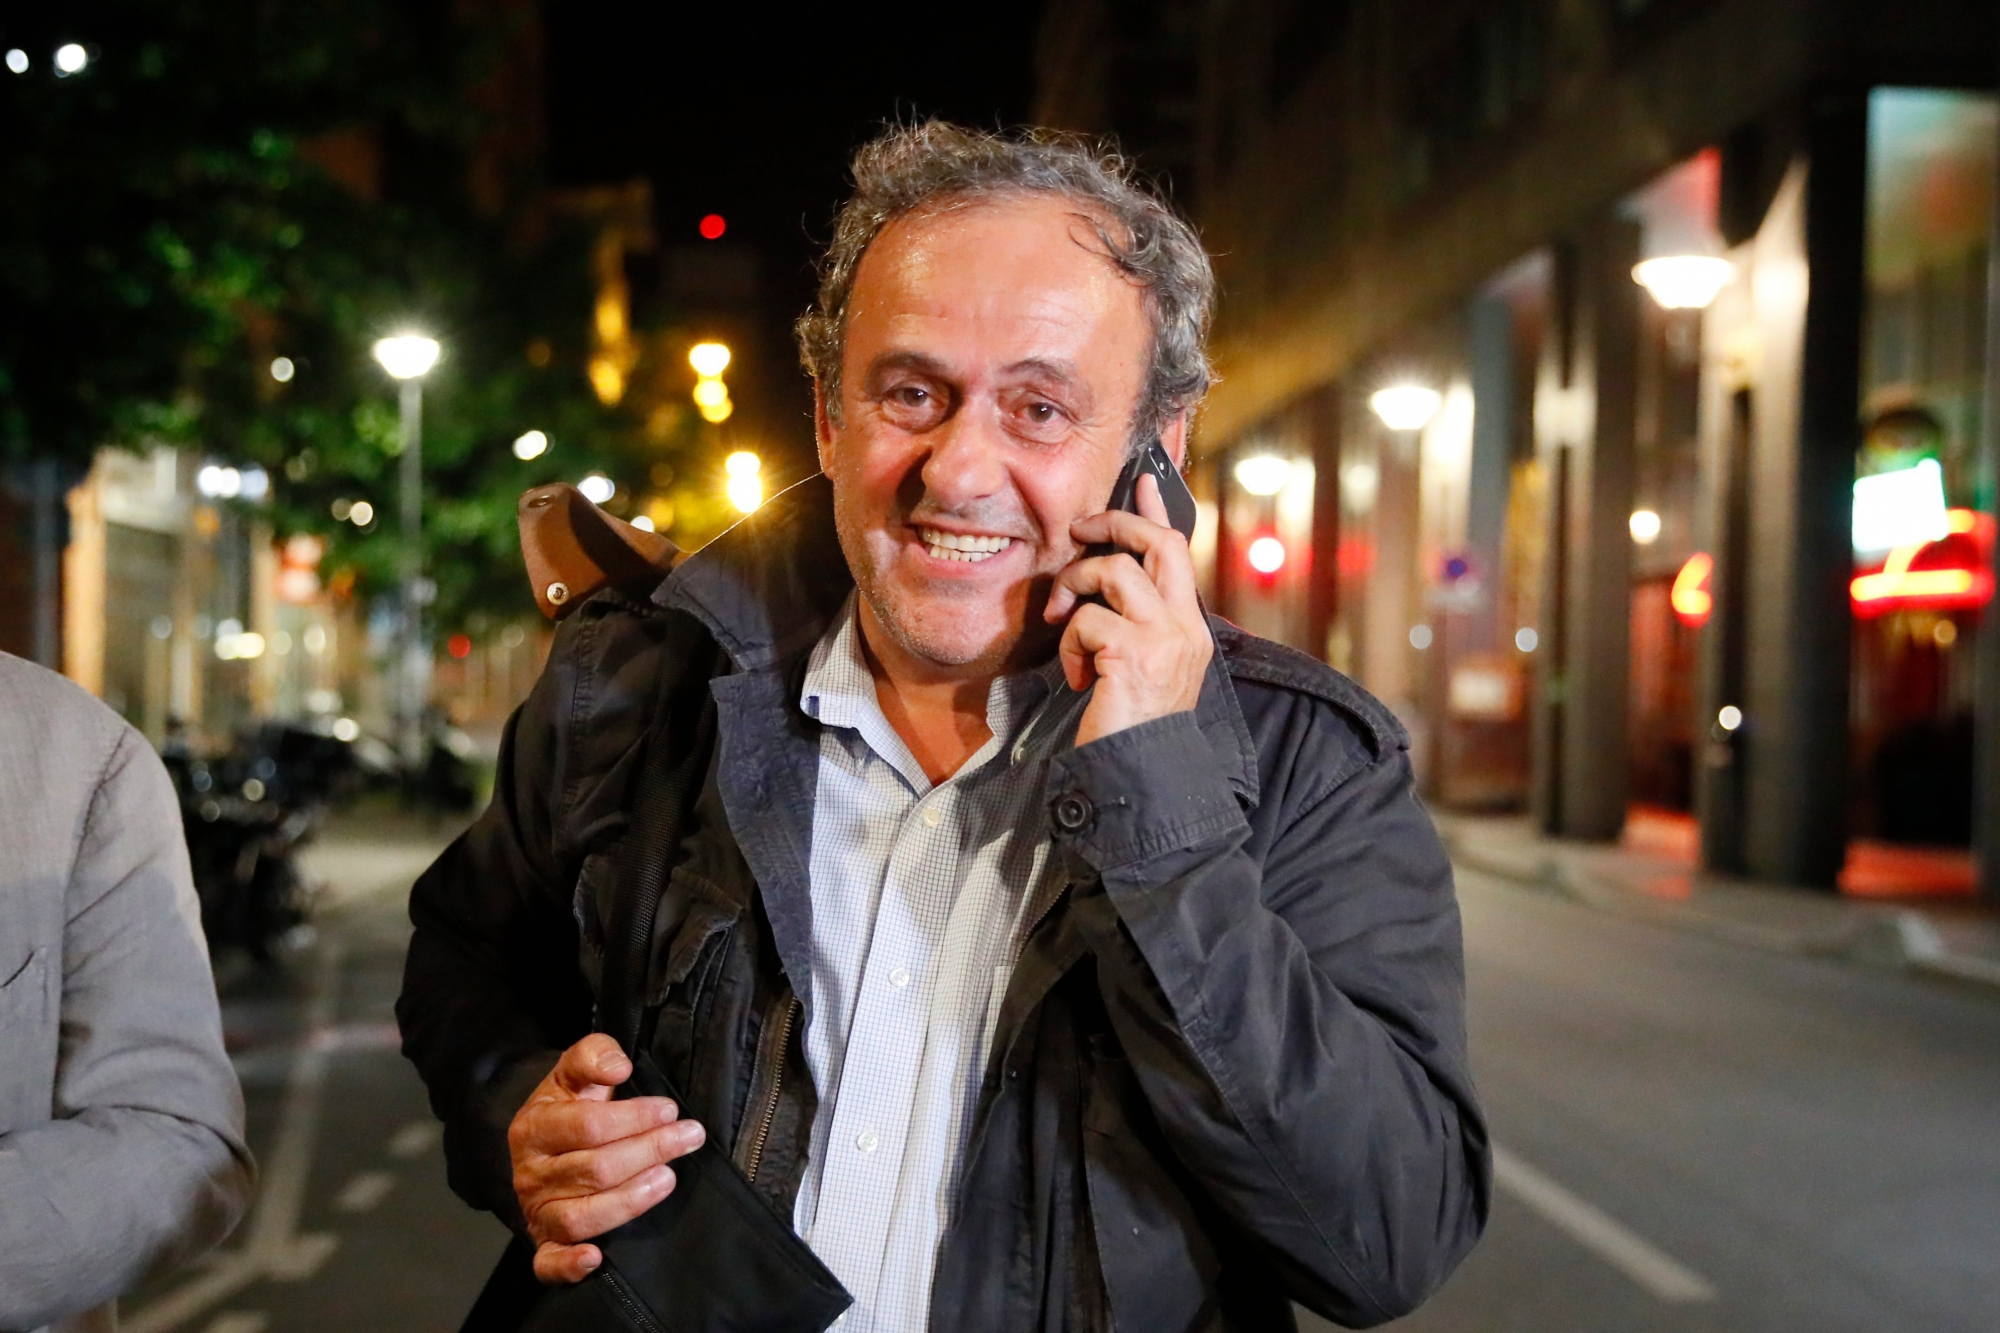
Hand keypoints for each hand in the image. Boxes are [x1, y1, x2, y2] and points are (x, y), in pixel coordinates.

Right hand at [507, 1033, 705, 1283]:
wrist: (541, 1144)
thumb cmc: (569, 1106)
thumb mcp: (575, 1071)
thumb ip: (594, 1054)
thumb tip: (618, 1066)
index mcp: (534, 1128)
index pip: (588, 1125)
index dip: (635, 1117)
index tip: (670, 1109)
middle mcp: (530, 1174)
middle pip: (594, 1169)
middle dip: (649, 1151)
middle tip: (688, 1137)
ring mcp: (536, 1212)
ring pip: (581, 1217)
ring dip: (630, 1200)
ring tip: (667, 1180)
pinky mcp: (545, 1245)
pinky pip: (548, 1264)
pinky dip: (569, 1266)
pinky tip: (596, 1258)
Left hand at [1044, 473, 1212, 747]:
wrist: (1141, 778)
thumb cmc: (1131, 728)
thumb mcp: (1140, 668)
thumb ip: (1132, 624)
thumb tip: (1105, 582)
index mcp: (1190, 628)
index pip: (1178, 552)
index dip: (1156, 512)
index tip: (1141, 481)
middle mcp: (1186, 627)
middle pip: (1157, 542)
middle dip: (1112, 525)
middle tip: (1078, 533)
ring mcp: (1165, 638)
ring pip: (1114, 571)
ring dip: (1076, 589)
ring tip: (1066, 628)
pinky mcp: (1134, 654)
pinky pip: (1087, 620)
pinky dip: (1070, 645)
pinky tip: (1079, 677)